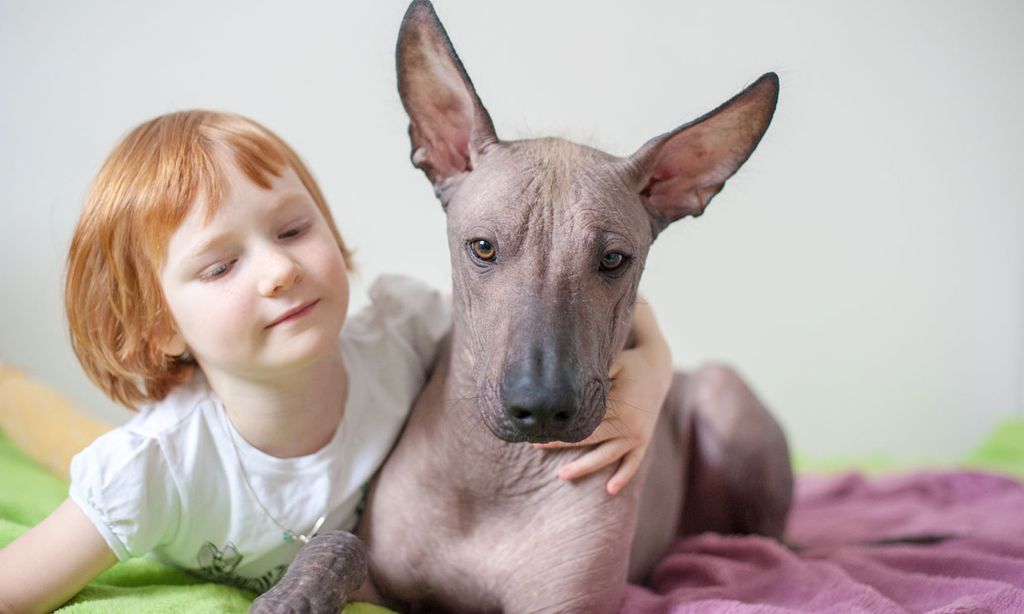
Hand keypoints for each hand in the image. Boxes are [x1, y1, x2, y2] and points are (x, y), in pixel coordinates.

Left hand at [536, 300, 671, 494]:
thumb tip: (564, 379)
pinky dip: (623, 476)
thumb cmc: (629, 362)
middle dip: (563, 444)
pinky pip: (633, 462)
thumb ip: (595, 371)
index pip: (584, 422)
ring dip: (585, 466)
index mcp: (620, 405)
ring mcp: (638, 435)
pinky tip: (611, 490)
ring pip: (608, 456)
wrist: (658, 368)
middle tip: (537, 447)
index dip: (560, 428)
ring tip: (562, 474)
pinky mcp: (643, 440)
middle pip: (591, 439)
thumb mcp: (614, 361)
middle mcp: (630, 424)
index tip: (538, 431)